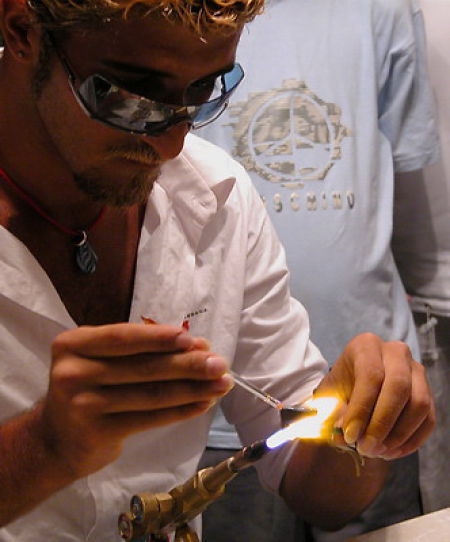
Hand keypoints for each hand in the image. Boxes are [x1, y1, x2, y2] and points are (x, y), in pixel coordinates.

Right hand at [38, 323, 231, 477]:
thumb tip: (197, 346)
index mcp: (74, 343)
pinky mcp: (97, 433)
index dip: (160, 338)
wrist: (57, 439)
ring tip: (221, 385)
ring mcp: (82, 405)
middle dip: (188, 364)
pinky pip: (149, 418)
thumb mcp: (102, 360)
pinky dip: (180, 411)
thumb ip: (140, 350)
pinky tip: (202, 404)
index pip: (124, 337)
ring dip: (192, 388)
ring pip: (151, 393)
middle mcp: (72, 372)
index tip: (195, 340)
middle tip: (220, 364)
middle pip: (142, 366)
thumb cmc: (89, 388)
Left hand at [316, 333, 434, 459]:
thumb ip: (332, 413)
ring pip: (419, 404)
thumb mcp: (328, 396)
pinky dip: (412, 440)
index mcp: (366, 346)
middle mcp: (395, 352)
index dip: (362, 409)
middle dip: (382, 423)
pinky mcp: (428, 391)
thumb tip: (344, 434)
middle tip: (366, 447)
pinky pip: (429, 418)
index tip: (350, 436)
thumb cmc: (340, 388)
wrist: (353, 386)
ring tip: (377, 452)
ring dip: (399, 435)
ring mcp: (416, 370)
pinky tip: (392, 452)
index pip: (370, 375)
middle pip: (398, 387)